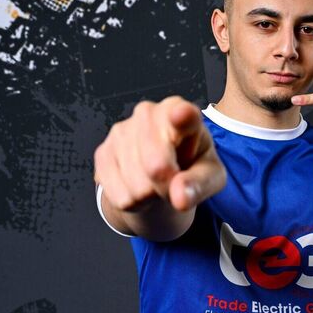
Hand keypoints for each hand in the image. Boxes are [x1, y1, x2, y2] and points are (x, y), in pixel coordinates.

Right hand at [94, 96, 226, 212]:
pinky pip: (117, 194)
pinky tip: (138, 184)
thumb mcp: (210, 176)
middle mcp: (148, 113)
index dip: (181, 116)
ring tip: (157, 181)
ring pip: (136, 186)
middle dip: (167, 186)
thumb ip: (200, 185)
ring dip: (149, 196)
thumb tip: (180, 197)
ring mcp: (121, 131)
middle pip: (156, 167)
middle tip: (175, 180)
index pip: (182, 113)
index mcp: (182, 111)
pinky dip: (131, 201)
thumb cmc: (191, 165)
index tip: (181, 115)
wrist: (162, 170)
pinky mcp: (102, 152)